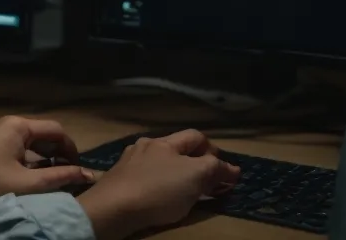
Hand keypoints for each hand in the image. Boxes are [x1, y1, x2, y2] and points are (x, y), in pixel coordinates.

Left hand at [0, 116, 96, 201]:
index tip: (77, 170)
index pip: (57, 130)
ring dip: (41, 161)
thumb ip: (58, 178)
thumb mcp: (25, 183)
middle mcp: (9, 125)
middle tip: (64, 177)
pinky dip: (26, 163)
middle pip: (43, 136)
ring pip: (29, 145)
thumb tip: (87, 174)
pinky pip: (15, 150)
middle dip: (57, 156)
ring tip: (48, 181)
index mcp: (20, 126)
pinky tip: (27, 180)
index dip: (71, 150)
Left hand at [75, 130, 240, 239]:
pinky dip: (154, 185)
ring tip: (180, 190)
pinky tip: (154, 197)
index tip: (222, 169)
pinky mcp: (116, 182)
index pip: (196, 137)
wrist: (111, 209)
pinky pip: (142, 179)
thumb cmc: (158, 190)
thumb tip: (234, 169)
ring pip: (157, 164)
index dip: (213, 150)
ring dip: (171, 174)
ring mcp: (127, 164)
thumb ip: (216, 170)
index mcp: (165, 142)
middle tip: (204, 181)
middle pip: (175, 150)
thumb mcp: (195, 177)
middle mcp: (144, 147)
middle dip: (192, 163)